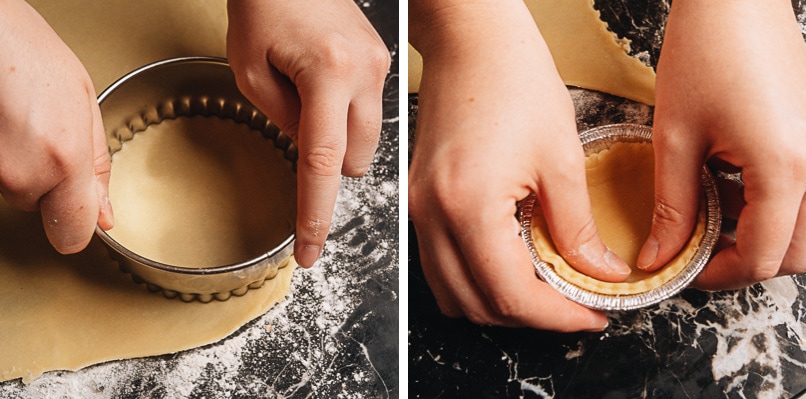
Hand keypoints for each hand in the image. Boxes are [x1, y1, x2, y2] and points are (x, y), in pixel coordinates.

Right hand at [0, 0, 112, 253]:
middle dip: (43, 175)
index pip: (72, 236)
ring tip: (15, 117)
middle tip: (40, 129)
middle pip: (38, 202)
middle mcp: (19, 173)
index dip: (76, 225)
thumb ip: (97, 165)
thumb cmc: (21, 47)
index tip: (79, 214)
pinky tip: (1, 121)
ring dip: (15, 162)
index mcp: (62, 160)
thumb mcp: (84, 102)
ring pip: (11, 187)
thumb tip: (103, 213)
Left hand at [226, 0, 389, 267]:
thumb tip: (309, 154)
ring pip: (366, 142)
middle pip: (354, 161)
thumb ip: (281, 120)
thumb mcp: (250, 67)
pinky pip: (368, 114)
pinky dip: (345, 118)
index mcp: (328, 74)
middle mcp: (364, 74)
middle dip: (326, 164)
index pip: (322, 164)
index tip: (309, 251)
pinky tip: (323, 85)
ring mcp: (380, 68)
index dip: (315, 215)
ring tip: (308, 96)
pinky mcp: (384, 63)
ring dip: (337, 141)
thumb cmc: (265, 4)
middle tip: (294, 124)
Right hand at [409, 0, 628, 330]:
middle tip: (576, 304)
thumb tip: (599, 273)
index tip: (593, 315)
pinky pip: (442, 264)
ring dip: (499, 302)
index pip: (511, 295)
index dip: (558, 317)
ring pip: (453, 293)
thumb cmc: (512, 80)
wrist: (470, 40)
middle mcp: (433, 217)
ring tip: (546, 287)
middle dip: (531, 317)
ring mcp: (420, 211)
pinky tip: (514, 258)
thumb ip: (578, 228)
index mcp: (468, 207)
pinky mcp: (421, 201)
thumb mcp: (560, 157)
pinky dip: (477, 277)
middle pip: (477, 306)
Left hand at [636, 0, 805, 289]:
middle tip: (699, 254)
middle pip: (797, 252)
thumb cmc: (706, 53)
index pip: (762, 255)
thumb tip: (661, 255)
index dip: (719, 275)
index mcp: (786, 169)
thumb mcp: (676, 136)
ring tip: (710, 220)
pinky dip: (775, 205)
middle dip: (748, 262)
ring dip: (765, 236)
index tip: (684, 273)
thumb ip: (672, 205)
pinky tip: (731, 188)